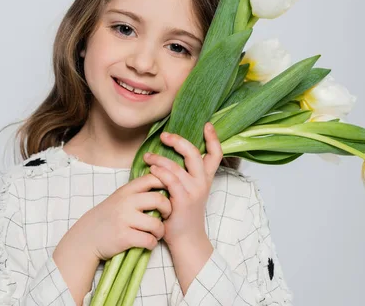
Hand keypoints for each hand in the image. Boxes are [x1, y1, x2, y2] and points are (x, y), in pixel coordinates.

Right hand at [69, 173, 172, 260]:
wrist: (86, 237)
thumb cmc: (107, 217)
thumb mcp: (118, 198)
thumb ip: (135, 192)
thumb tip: (161, 184)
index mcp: (126, 190)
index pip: (152, 178)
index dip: (165, 184)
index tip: (168, 194)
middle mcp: (126, 202)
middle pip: (159, 200)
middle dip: (168, 209)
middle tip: (166, 216)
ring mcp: (125, 220)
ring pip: (156, 224)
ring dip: (161, 231)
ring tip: (157, 233)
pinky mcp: (124, 237)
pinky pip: (149, 240)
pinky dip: (152, 243)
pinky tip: (148, 242)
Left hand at [143, 122, 222, 247]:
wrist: (186, 238)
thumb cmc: (183, 213)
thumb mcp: (190, 191)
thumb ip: (185, 174)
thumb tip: (171, 154)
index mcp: (206, 178)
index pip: (216, 154)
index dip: (214, 138)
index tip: (207, 125)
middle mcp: (202, 183)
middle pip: (194, 153)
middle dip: (178, 141)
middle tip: (164, 136)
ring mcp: (193, 191)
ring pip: (175, 166)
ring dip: (159, 159)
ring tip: (148, 157)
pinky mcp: (182, 200)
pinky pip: (169, 180)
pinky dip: (158, 173)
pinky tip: (150, 171)